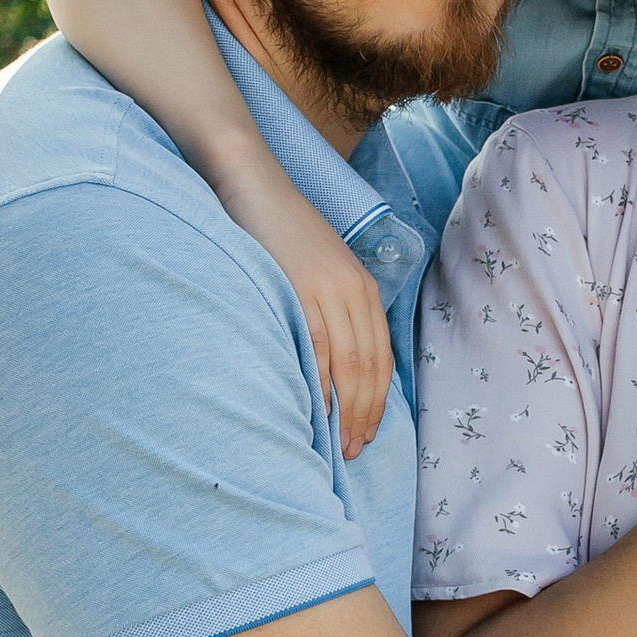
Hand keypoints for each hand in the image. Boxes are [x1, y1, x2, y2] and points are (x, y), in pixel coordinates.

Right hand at [221, 168, 394, 459]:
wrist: (255, 185)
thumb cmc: (281, 234)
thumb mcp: (321, 271)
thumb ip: (333, 309)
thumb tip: (332, 364)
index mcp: (364, 289)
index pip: (381, 358)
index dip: (378, 401)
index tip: (369, 434)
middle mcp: (354, 291)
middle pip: (369, 367)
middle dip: (365, 414)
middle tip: (355, 451)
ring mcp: (328, 289)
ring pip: (348, 362)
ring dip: (346, 409)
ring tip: (339, 443)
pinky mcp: (300, 286)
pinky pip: (316, 343)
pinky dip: (320, 380)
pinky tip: (317, 409)